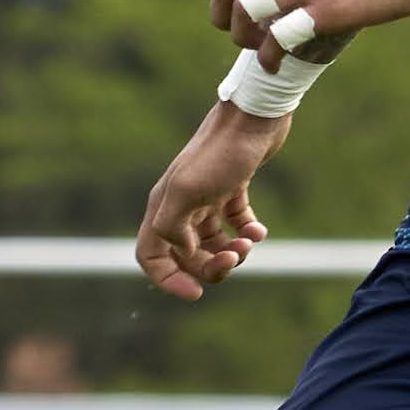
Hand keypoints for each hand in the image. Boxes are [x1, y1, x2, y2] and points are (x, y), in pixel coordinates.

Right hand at [137, 104, 282, 298]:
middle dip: (211, 266)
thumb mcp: (189, 192)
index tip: (196, 293)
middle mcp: (180, 204)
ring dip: (232, 251)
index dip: (168, 280)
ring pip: (212, 243)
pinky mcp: (231, 188)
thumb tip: (183, 252)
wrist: (254, 117)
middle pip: (187, 255)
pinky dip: (247, 232)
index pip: (150, 256)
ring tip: (250, 241)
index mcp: (163, 206)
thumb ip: (173, 227)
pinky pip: (234, 223)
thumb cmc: (221, 153)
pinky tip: (259, 229)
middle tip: (236, 257)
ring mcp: (206, 197)